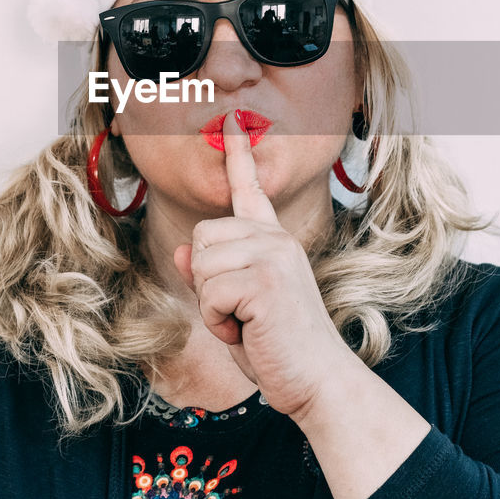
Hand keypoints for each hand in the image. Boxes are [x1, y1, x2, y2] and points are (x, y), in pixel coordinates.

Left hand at [173, 110, 358, 418]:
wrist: (317, 380)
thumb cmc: (278, 348)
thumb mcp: (235, 308)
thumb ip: (211, 277)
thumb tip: (182, 254)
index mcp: (273, 240)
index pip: (250, 189)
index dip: (238, 153)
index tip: (231, 118)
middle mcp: (276, 238)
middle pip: (202, 237)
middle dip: (207, 282)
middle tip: (241, 313)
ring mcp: (273, 255)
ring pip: (202, 266)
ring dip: (213, 307)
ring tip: (247, 324)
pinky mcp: (266, 279)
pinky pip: (209, 293)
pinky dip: (219, 322)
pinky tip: (250, 331)